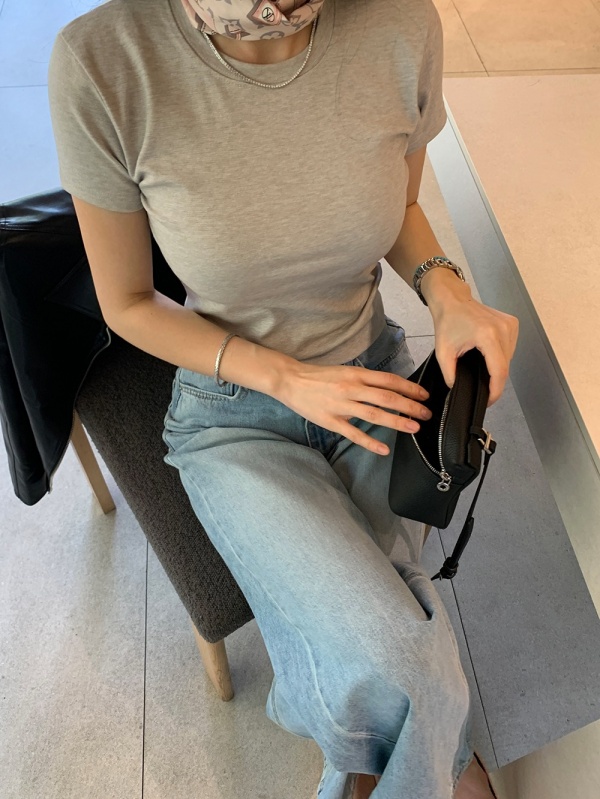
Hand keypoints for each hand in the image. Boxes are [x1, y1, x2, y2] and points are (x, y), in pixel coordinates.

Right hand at [275, 362, 432, 455]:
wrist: (291, 380)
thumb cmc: (320, 376)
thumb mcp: (346, 370)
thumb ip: (366, 379)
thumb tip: (390, 388)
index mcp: (356, 374)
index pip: (389, 380)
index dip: (409, 388)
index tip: (424, 395)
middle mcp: (351, 388)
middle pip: (386, 397)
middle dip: (410, 406)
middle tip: (427, 413)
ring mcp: (341, 405)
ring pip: (374, 414)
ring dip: (396, 422)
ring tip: (414, 428)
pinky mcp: (331, 421)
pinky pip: (353, 433)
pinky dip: (370, 442)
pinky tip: (383, 449)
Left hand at [426, 273, 518, 406]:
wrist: (453, 300)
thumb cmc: (447, 321)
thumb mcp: (443, 352)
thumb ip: (450, 375)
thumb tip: (457, 390)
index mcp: (488, 336)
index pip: (499, 371)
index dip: (495, 390)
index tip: (488, 401)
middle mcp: (503, 329)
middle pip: (505, 366)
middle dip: (495, 382)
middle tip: (483, 390)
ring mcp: (510, 325)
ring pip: (509, 358)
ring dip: (499, 369)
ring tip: (484, 372)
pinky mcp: (512, 323)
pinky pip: (510, 348)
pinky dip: (501, 357)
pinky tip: (489, 357)